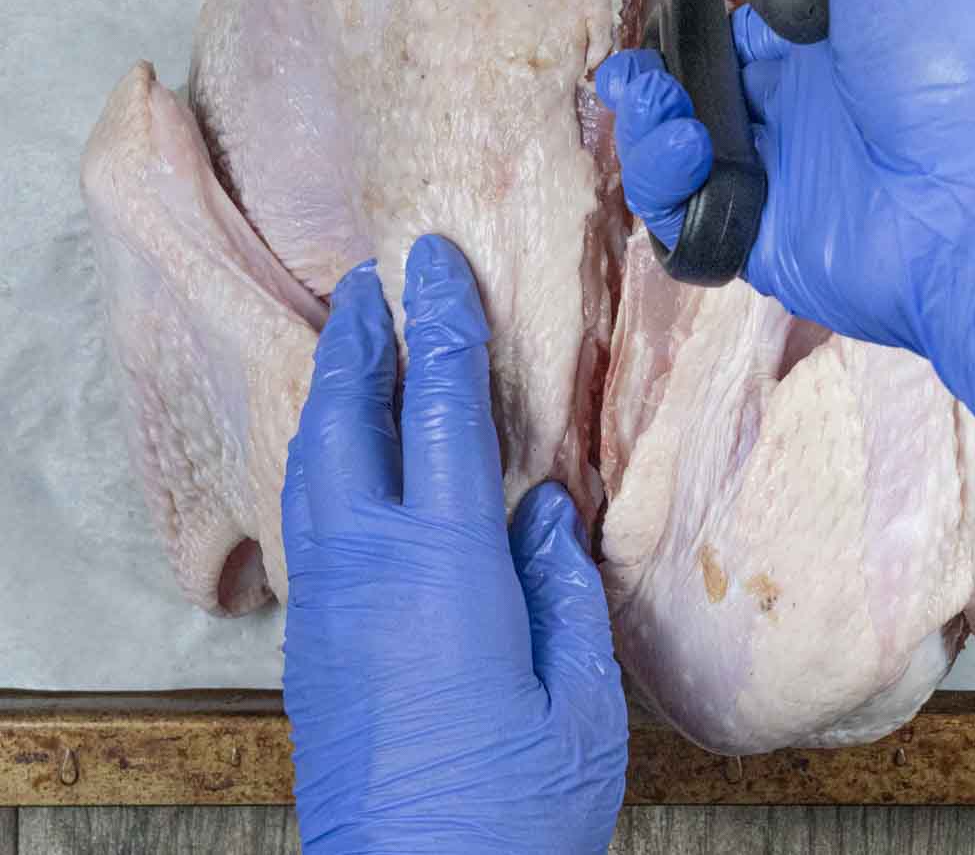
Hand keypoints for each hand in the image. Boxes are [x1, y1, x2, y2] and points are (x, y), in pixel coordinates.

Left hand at [282, 238, 626, 853]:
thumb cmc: (510, 814)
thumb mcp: (578, 700)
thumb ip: (561, 587)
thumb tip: (541, 510)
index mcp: (443, 566)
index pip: (442, 411)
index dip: (443, 325)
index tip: (434, 261)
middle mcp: (369, 567)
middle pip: (351, 418)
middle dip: (360, 338)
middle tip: (371, 280)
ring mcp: (329, 604)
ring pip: (314, 464)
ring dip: (333, 390)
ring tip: (350, 341)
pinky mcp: (313, 643)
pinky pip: (310, 514)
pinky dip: (324, 453)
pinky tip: (343, 453)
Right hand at [598, 0, 974, 509]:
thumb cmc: (968, 62)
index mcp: (850, 16)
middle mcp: (815, 87)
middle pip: (705, 63)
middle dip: (658, 52)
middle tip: (641, 50)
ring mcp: (788, 161)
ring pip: (680, 132)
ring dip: (646, 110)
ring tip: (651, 96)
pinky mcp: (764, 229)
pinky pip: (683, 205)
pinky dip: (661, 175)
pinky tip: (686, 148)